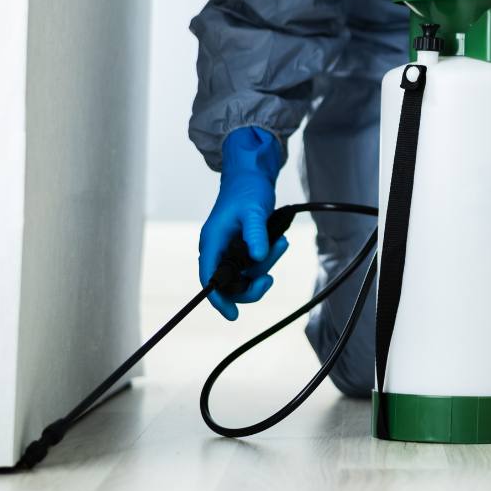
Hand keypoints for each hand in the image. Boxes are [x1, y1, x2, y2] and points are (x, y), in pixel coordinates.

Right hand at [199, 126, 290, 319]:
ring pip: (247, 274)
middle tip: (270, 277)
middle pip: (231, 282)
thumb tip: (258, 258)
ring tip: (281, 243)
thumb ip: (256, 234)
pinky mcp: (243, 247)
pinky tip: (279, 241)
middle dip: (252, 282)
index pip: (210, 277)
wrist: (252, 176)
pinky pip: (256, 263)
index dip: (218, 298)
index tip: (232, 314)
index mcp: (212, 242)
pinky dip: (268, 257)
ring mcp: (231, 249)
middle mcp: (218, 249)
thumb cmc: (247, 190)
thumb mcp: (254, 210)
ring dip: (266, 264)